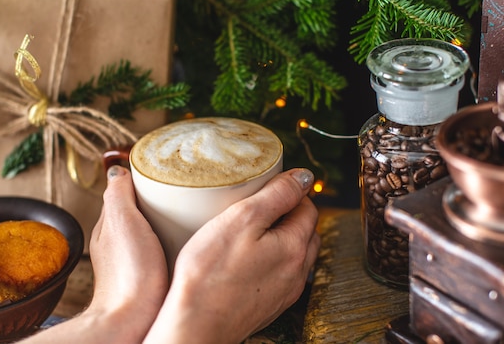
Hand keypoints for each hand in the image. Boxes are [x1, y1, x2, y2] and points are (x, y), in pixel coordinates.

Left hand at [19, 165, 167, 343]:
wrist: (135, 318)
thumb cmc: (128, 272)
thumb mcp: (122, 221)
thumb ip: (118, 194)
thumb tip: (117, 169)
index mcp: (108, 225)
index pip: (122, 192)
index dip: (139, 179)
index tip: (160, 169)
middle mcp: (117, 241)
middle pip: (138, 209)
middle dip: (155, 198)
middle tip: (179, 188)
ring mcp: (132, 258)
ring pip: (149, 228)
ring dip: (163, 218)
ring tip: (185, 210)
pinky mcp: (148, 273)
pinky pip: (159, 246)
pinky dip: (169, 237)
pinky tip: (184, 238)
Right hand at [144, 168, 320, 343]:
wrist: (195, 326)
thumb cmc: (211, 273)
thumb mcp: (243, 219)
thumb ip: (277, 195)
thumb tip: (304, 177)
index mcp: (294, 247)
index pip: (308, 208)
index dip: (290, 192)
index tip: (268, 187)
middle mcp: (296, 272)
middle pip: (305, 232)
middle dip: (289, 214)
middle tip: (260, 205)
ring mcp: (284, 292)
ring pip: (293, 255)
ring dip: (281, 238)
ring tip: (251, 230)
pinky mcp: (268, 306)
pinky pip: (279, 275)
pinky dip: (270, 260)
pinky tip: (246, 259)